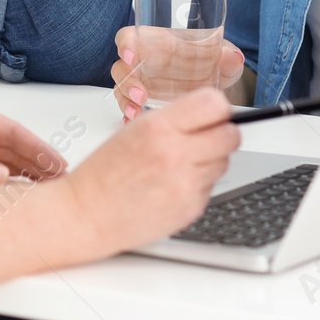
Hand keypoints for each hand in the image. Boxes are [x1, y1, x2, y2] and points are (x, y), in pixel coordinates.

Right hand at [64, 88, 239, 251]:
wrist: (88, 214)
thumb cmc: (106, 171)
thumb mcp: (134, 129)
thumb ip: (175, 119)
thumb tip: (213, 113)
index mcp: (158, 127)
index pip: (215, 104)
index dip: (218, 109)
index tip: (213, 114)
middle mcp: (175, 154)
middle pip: (231, 135)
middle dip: (222, 134)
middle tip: (207, 138)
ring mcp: (186, 184)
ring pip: (224, 162)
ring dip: (210, 161)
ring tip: (180, 165)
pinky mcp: (191, 208)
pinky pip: (211, 187)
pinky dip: (198, 184)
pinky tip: (172, 185)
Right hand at [110, 26, 245, 119]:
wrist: (215, 95)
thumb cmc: (212, 67)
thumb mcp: (223, 60)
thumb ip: (228, 58)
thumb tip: (233, 57)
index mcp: (158, 44)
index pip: (131, 38)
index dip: (126, 44)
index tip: (131, 55)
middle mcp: (146, 65)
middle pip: (122, 68)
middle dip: (127, 82)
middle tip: (140, 95)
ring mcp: (143, 86)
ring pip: (122, 91)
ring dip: (127, 102)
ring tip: (137, 113)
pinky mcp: (144, 106)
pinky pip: (129, 110)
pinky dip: (130, 118)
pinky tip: (135, 125)